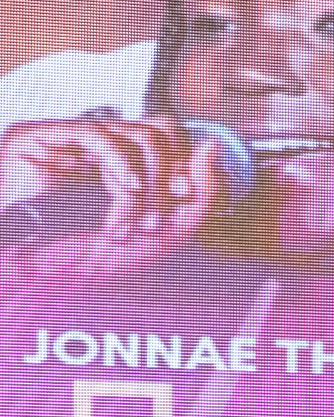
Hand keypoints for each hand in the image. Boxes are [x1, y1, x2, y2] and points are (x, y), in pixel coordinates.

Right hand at [0, 110, 223, 282]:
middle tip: (156, 218)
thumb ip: (200, 194)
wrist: (39, 284)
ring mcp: (67, 142)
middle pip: (159, 131)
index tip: (184, 198)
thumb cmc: (92, 265)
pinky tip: (123, 192)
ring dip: (146, 183)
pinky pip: (99, 136)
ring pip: (135, 135)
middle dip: (169, 176)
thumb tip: (213, 146)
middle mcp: (96, 149)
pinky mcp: (38, 137)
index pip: (170, 140)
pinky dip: (121, 166)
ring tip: (128, 222)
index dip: (186, 164)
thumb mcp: (166, 234)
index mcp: (121, 165)